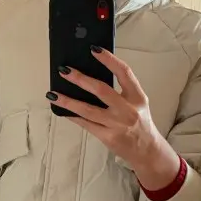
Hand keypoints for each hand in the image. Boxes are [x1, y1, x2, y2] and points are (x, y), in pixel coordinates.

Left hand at [47, 48, 180, 189]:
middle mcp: (128, 110)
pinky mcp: (108, 137)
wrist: (147, 151)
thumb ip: (120, 91)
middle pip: (101, 90)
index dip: (109, 59)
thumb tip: (91, 76)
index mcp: (137, 97)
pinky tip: (61, 110)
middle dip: (80, 79)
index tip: (93, 49)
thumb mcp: (137, 103)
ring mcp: (117, 125)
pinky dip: (72, 116)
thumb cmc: (140, 123)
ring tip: (53, 93)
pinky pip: (86, 124)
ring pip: (88, 110)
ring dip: (68, 101)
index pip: (124, 73)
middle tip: (64, 70)